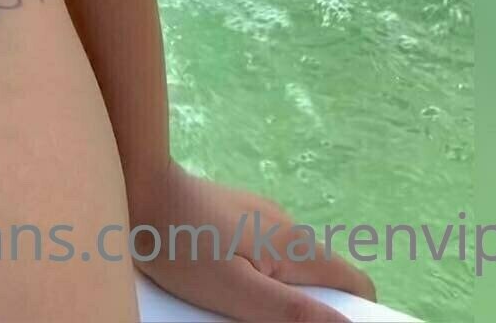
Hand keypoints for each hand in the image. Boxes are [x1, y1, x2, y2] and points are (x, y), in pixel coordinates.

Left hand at [128, 157, 378, 320]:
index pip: (356, 282)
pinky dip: (254, 273)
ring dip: (275, 293)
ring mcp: (260, 215)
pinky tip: (219, 282)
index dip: (358, 315)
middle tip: (264, 320)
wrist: (137, 186)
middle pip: (320, 278)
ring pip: (287, 267)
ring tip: (238, 307)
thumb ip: (292, 312)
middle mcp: (286, 225)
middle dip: (307, 309)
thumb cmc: (182, 245)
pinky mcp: (235, 213)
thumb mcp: (237, 291)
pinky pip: (260, 252)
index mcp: (296, 245)